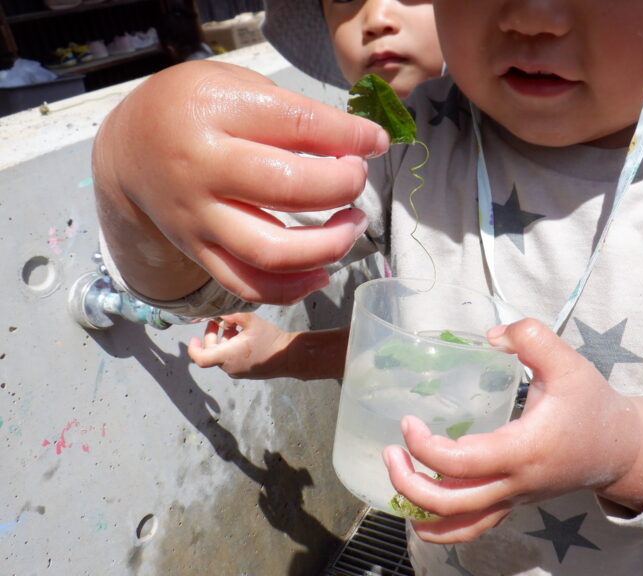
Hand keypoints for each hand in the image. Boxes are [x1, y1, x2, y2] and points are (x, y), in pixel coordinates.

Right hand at [93, 60, 388, 304]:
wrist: (130, 148)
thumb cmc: (195, 109)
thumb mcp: (238, 84)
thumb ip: (296, 113)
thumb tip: (362, 144)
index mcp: (216, 111)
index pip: (301, 126)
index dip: (351, 137)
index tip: (375, 141)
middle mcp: (202, 168)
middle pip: (289, 189)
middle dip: (342, 186)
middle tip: (355, 176)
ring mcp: (198, 217)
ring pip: (271, 251)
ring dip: (328, 245)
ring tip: (352, 224)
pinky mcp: (198, 252)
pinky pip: (248, 285)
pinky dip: (293, 288)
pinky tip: (322, 271)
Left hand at [188, 313, 290, 378]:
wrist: (289, 357)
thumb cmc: (271, 341)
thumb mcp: (253, 322)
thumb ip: (235, 316)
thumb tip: (222, 313)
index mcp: (227, 356)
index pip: (200, 358)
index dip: (193, 348)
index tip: (193, 338)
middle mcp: (229, 367)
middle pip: (212, 353)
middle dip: (212, 336)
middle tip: (218, 322)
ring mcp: (238, 371)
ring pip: (223, 355)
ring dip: (225, 340)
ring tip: (235, 326)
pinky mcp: (246, 372)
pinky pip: (233, 360)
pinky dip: (233, 348)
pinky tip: (244, 335)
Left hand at [383, 318, 642, 542]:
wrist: (622, 449)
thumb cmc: (592, 405)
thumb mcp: (569, 361)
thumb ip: (532, 337)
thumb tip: (491, 336)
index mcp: (522, 450)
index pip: (460, 463)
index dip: (425, 446)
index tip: (409, 421)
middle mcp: (514, 484)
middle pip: (450, 503)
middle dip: (408, 483)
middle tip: (391, 452)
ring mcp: (514, 500)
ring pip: (460, 526)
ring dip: (421, 511)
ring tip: (397, 480)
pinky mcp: (514, 503)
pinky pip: (474, 527)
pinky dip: (443, 527)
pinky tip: (421, 510)